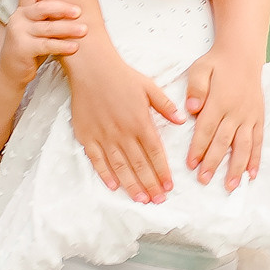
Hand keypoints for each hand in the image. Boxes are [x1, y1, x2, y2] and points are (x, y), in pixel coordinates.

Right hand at [0, 0, 87, 84]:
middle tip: (79, 11)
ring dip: (68, 29)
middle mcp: (18, 19)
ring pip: (47, 28)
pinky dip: (62, 45)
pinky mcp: (22, 48)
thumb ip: (46, 20)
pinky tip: (74, 47)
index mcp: (21, 12)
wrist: (9, 72)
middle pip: (42, 8)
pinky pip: (46, 45)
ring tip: (84, 30)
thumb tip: (75, 10)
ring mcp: (18, 33)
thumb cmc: (28, 49)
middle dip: (62, 8)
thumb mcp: (35, 30)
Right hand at [65, 46, 183, 202]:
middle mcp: (123, 132)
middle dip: (150, 184)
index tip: (169, 187)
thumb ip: (165, 106)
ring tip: (141, 199)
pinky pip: (97, 159)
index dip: (163, 172)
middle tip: (158, 201)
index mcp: (140, 122)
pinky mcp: (87, 135)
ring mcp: (104, 136)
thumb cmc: (122, 76)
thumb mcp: (149, 87)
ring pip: (120, 166)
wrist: (91, 68)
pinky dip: (105, 174)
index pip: (155, 153)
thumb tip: (182, 120)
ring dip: (131, 184)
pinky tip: (114, 186)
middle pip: (139, 164)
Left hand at [181, 49, 267, 188]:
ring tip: (230, 185)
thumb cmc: (217, 63)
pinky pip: (258, 141)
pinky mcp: (258, 118)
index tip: (190, 164)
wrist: (243, 55)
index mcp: (219, 101)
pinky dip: (255, 159)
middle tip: (203, 180)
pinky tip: (250, 175)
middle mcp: (236, 112)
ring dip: (236, 167)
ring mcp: (249, 116)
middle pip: (223, 141)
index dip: (198, 148)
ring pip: (243, 146)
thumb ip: (196, 87)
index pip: (206, 129)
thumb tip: (192, 108)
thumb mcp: (200, 69)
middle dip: (213, 163)